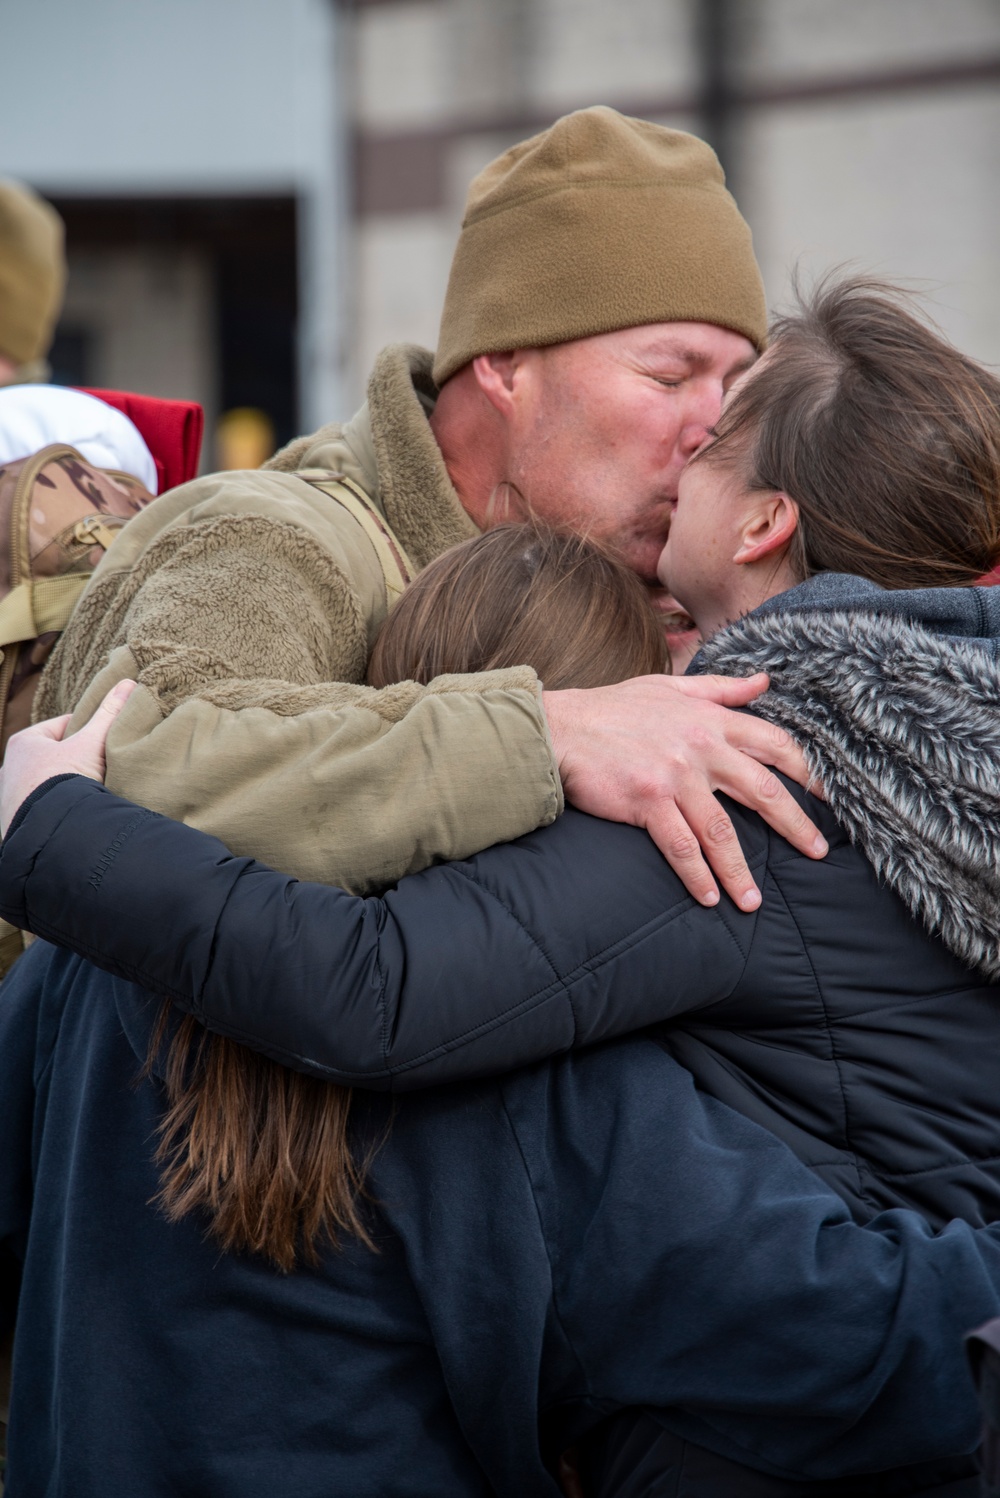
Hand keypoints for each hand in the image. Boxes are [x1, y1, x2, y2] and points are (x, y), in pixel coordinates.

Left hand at [0, 679, 137, 836]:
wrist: (50, 833)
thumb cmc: (65, 781)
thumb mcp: (92, 744)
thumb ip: (109, 715)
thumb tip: (127, 683)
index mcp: (25, 742)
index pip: (63, 726)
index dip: (89, 731)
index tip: (107, 740)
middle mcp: (12, 767)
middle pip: (56, 755)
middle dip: (78, 760)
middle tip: (104, 766)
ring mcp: (12, 795)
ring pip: (50, 782)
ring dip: (68, 785)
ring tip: (93, 791)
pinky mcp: (17, 819)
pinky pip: (45, 805)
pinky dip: (61, 805)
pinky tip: (79, 810)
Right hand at [542, 672, 826, 910]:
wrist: (560, 728)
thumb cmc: (612, 709)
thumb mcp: (670, 688)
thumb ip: (721, 689)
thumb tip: (765, 681)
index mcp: (710, 720)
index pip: (774, 743)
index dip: (808, 769)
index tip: (832, 794)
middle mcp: (700, 747)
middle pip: (762, 790)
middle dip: (794, 824)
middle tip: (817, 852)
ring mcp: (675, 776)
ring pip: (721, 830)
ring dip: (740, 870)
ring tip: (753, 901)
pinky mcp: (648, 801)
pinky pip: (680, 846)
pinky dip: (697, 875)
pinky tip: (709, 897)